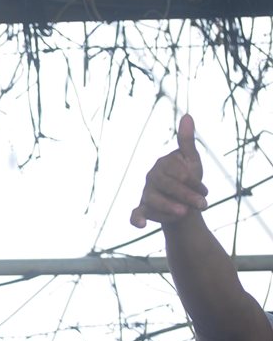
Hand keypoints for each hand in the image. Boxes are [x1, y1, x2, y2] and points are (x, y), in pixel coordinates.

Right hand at [130, 114, 208, 228]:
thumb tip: (187, 115)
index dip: (193, 181)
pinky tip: (142, 225)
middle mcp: (150, 178)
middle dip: (186, 195)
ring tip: (185, 214)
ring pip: (154, 200)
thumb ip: (186, 141)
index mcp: (162, 164)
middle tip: (204, 205)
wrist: (183, 205)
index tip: (206, 191)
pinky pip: (135, 214)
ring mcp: (146, 194)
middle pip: (167, 185)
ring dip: (169, 207)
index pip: (177, 171)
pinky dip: (136, 219)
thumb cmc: (187, 181)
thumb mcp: (191, 161)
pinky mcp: (142, 210)